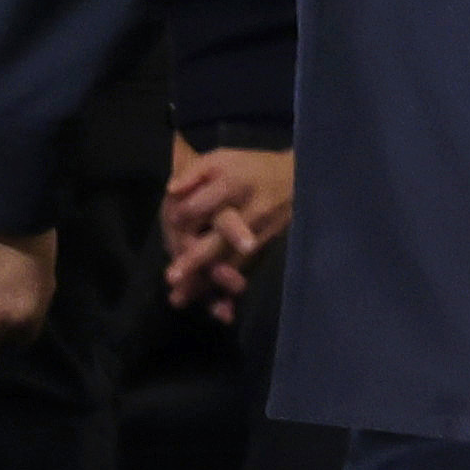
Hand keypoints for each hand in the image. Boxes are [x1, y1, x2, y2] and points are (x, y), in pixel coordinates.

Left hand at [157, 135, 293, 314]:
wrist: (298, 180)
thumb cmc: (251, 168)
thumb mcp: (222, 158)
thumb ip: (194, 172)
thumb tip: (171, 191)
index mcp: (236, 184)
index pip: (205, 203)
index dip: (183, 215)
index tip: (171, 220)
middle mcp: (251, 210)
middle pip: (221, 235)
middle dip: (198, 257)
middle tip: (173, 276)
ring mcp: (260, 233)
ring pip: (233, 260)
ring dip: (208, 281)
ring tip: (182, 298)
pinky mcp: (262, 249)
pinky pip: (245, 271)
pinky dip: (230, 292)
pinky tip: (219, 311)